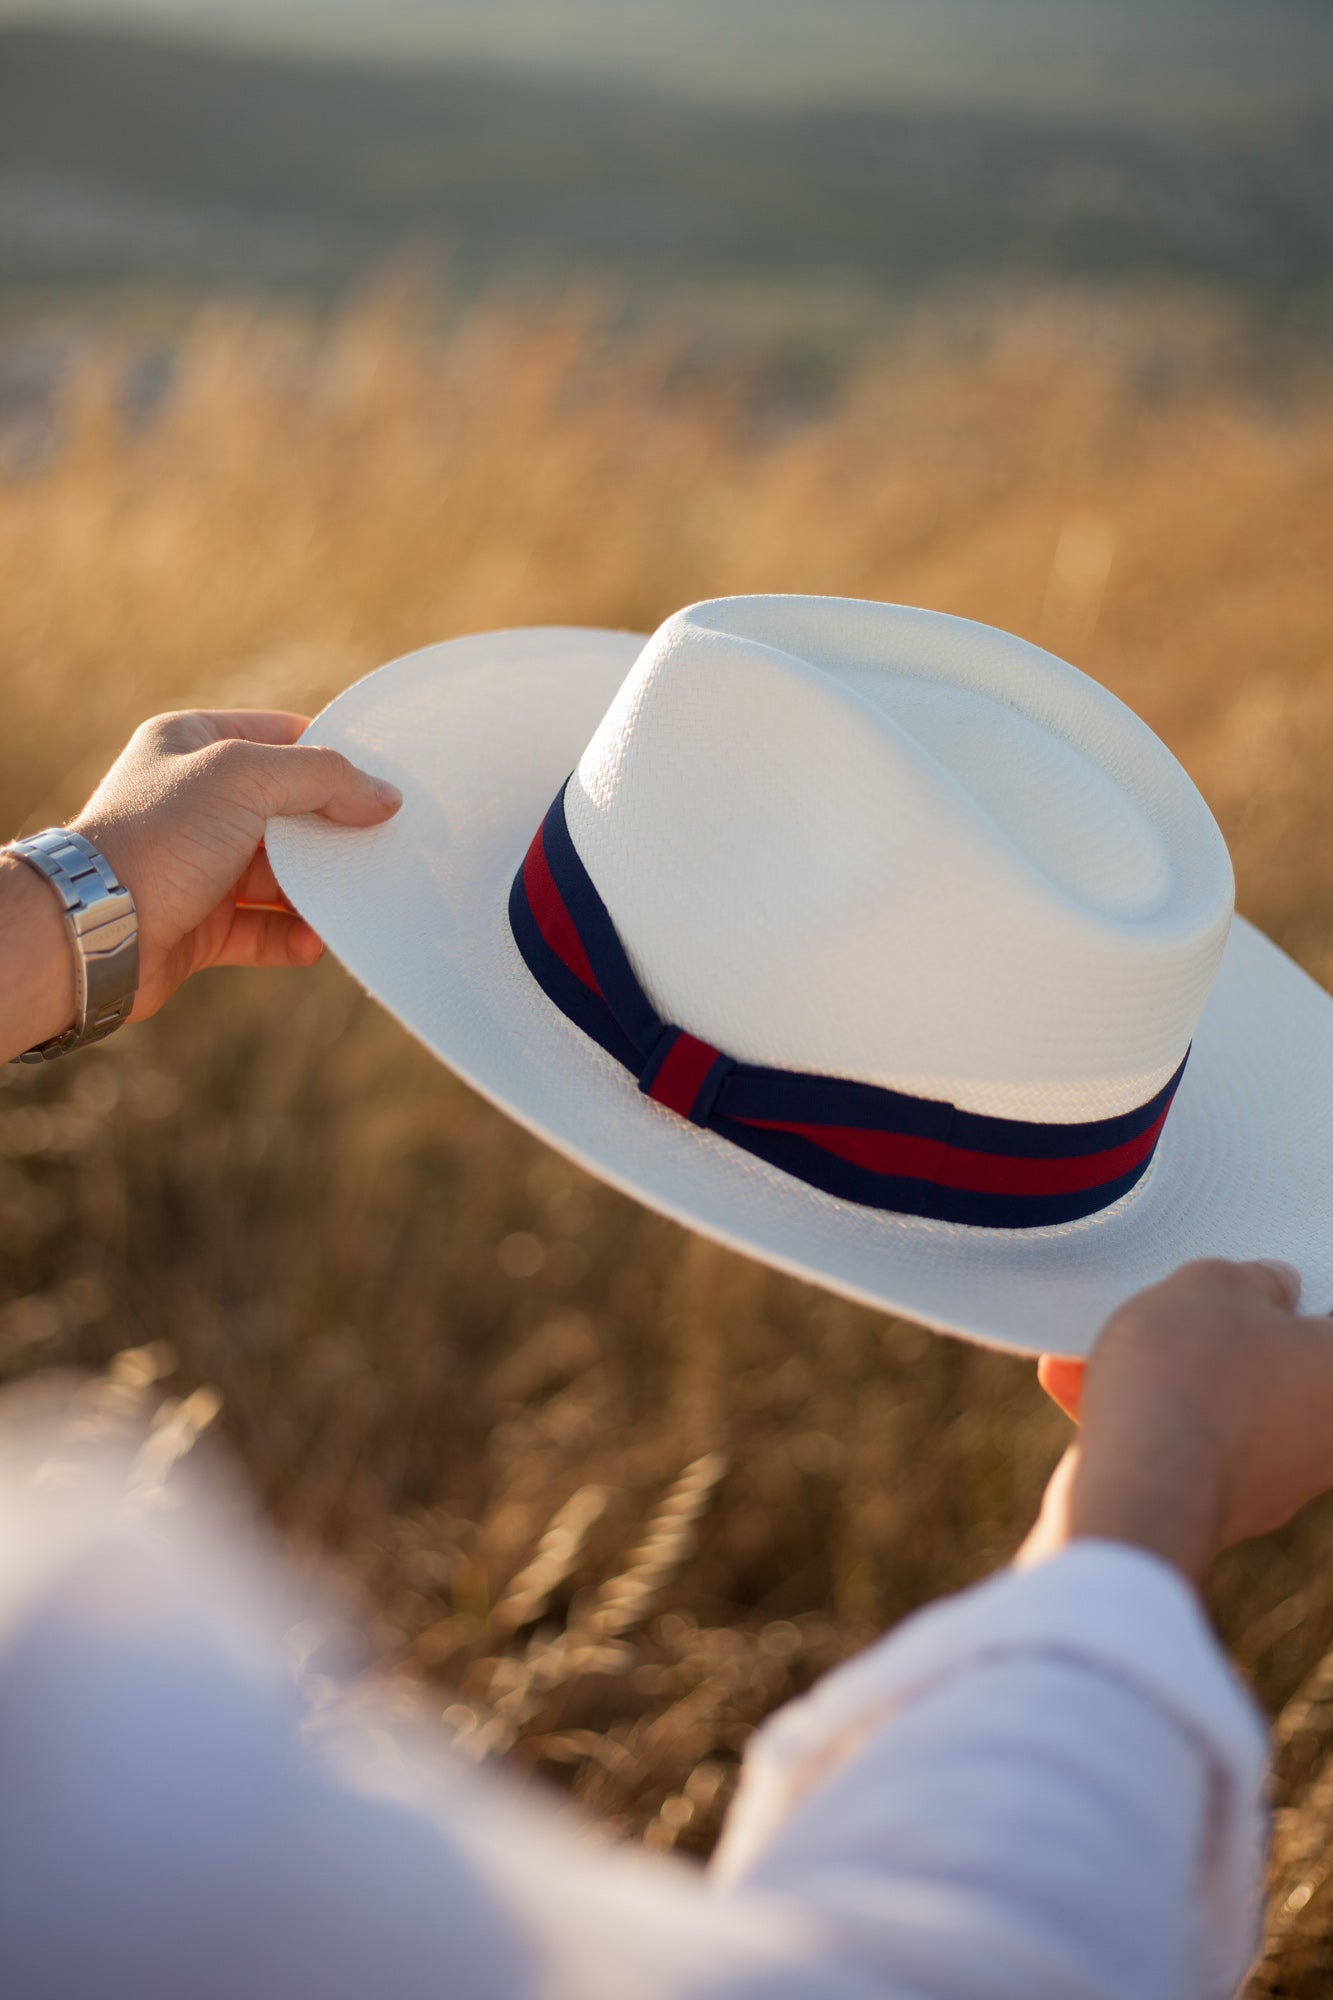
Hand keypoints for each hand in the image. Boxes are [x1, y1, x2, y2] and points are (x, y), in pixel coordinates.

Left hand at [1, 710, 398, 1057]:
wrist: (93, 930)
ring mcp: (198, 865)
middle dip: (330, 833)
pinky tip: (312, 941)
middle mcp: (194, 802)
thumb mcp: (244, 778)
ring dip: (315, 892)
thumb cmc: (157, 839)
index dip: (331, 757)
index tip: (381, 782)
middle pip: (286, 811)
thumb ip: (321, 777)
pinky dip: (291, 936)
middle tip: (378, 845)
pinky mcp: (200, 925)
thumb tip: (384, 796)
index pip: (280, 737)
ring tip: (349, 901)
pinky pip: (261, 929)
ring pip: (279, 876)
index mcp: (192, 746)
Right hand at [1020, 1259, 1331, 1583]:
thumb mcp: (1214, 1285)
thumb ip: (1253, 1277)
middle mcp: (1324, 1438)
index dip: (1290, 1297)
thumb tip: (1274, 1288)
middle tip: (1175, 1307)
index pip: (1328, 1323)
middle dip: (1214, 1336)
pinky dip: (1137, 1416)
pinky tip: (1074, 1380)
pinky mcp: (1214, 1508)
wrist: (1139, 1487)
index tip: (1253, 1282)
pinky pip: (1177, 1446)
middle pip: (1270, 1365)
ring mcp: (1272, 1481)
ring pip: (1216, 1406)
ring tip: (1100, 1344)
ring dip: (1162, 1375)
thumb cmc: (1190, 1377)